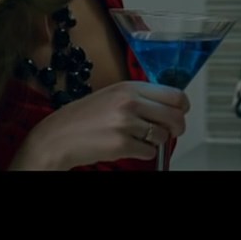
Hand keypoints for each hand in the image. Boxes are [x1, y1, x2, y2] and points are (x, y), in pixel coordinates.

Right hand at [11, 80, 188, 169]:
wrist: (58, 137)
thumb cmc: (82, 118)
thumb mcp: (111, 95)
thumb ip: (138, 97)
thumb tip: (167, 105)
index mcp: (129, 87)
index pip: (174, 94)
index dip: (182, 106)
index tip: (181, 112)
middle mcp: (130, 102)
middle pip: (175, 116)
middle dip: (177, 127)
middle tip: (172, 132)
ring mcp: (126, 124)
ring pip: (162, 136)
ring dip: (154, 141)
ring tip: (136, 138)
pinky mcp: (122, 145)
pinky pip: (149, 152)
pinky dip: (143, 153)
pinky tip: (127, 147)